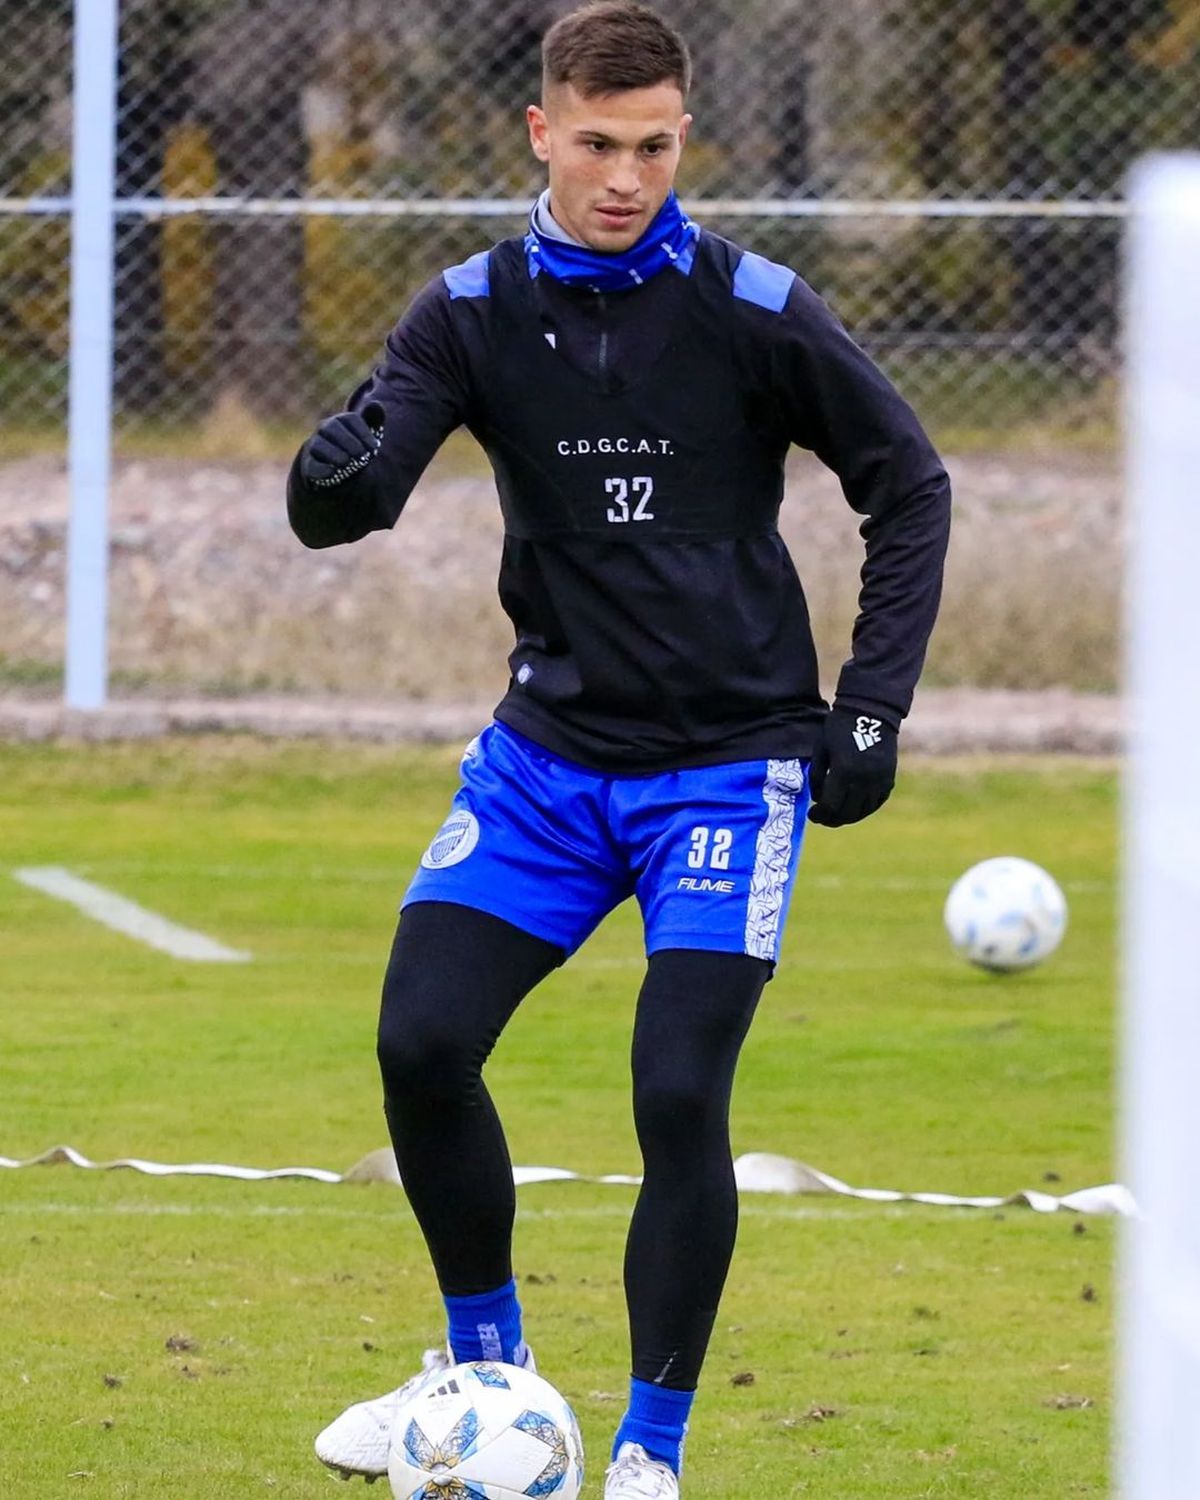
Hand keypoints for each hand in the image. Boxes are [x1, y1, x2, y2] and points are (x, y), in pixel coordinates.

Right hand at [300, 402, 384, 487]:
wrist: (337, 466)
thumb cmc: (354, 446)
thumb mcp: (366, 433)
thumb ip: (373, 418)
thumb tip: (375, 404)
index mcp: (341, 420)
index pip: (351, 419)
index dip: (364, 433)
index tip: (374, 447)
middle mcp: (325, 429)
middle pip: (332, 428)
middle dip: (348, 442)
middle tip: (362, 455)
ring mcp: (315, 446)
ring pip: (318, 445)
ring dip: (334, 454)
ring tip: (346, 462)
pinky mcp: (310, 464)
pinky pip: (311, 465)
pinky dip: (321, 468)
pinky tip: (332, 472)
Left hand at [807, 705, 897, 826]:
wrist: (871, 710)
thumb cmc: (839, 727)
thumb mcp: (821, 749)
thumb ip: (816, 776)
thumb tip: (819, 800)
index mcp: (844, 771)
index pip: (830, 806)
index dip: (819, 815)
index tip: (812, 815)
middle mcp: (864, 779)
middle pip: (847, 813)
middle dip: (832, 819)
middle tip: (822, 818)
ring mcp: (879, 780)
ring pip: (863, 811)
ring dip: (848, 816)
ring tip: (837, 813)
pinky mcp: (889, 778)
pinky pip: (877, 802)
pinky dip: (865, 808)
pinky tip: (854, 806)